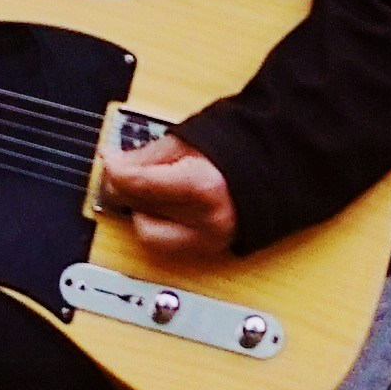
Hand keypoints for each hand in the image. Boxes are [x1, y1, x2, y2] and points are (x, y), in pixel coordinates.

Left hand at [96, 134, 236, 268]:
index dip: (113, 169)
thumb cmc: (240, 147)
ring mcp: (211, 239)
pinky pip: (169, 245)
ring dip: (143, 211)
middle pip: (138, 207)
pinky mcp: (212, 249)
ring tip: (156, 189)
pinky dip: (161, 226)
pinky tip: (169, 206)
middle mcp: (207, 220)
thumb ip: (146, 155)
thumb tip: (112, 165)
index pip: (134, 184)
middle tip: (131, 169)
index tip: (109, 159)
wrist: (281, 167)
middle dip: (128, 188)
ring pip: (148, 234)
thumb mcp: (188, 139)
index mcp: (202, 186)